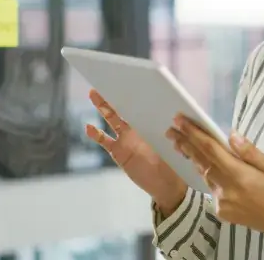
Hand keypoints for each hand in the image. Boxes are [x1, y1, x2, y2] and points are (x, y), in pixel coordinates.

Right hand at [85, 89, 186, 214]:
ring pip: (112, 119)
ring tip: (93, 93)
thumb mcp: (175, 144)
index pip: (142, 103)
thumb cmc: (175, 162)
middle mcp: (138, 128)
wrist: (167, 184)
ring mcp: (127, 139)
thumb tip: (174, 119)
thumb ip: (169, 132)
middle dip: (115, 93)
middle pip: (124, 107)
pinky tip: (88, 127)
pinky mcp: (119, 152)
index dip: (135, 92)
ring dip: (103, 107)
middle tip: (105, 79)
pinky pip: (105, 141)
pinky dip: (96, 135)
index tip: (129, 79)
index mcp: (152, 123)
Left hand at [167, 115, 263, 243]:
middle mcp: (226, 190)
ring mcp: (222, 203)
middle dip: (185, 143)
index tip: (179, 120)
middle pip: (201, 162)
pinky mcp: (222, 211)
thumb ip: (249, 152)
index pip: (210, 150)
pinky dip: (206, 173)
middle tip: (171, 129)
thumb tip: (230, 135)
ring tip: (180, 143)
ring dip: (192, 158)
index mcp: (240, 176)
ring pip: (204, 175)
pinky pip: (211, 188)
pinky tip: (202, 164)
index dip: (193, 134)